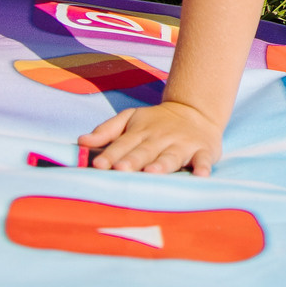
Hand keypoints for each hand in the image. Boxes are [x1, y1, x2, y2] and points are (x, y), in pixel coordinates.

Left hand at [79, 101, 223, 175]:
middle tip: (120, 170)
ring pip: (171, 156)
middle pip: (145, 151)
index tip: (97, 165)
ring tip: (152, 172)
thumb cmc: (156, 122)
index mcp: (140, 132)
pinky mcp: (203, 151)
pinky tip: (200, 175)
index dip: (110, 154)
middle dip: (133, 160)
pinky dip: (203, 167)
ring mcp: (183, 144)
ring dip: (162, 164)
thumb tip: (81, 141)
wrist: (196, 111)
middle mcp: (160, 138)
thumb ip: (106, 130)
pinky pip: (203, 160)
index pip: (122, 144)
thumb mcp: (130, 118)